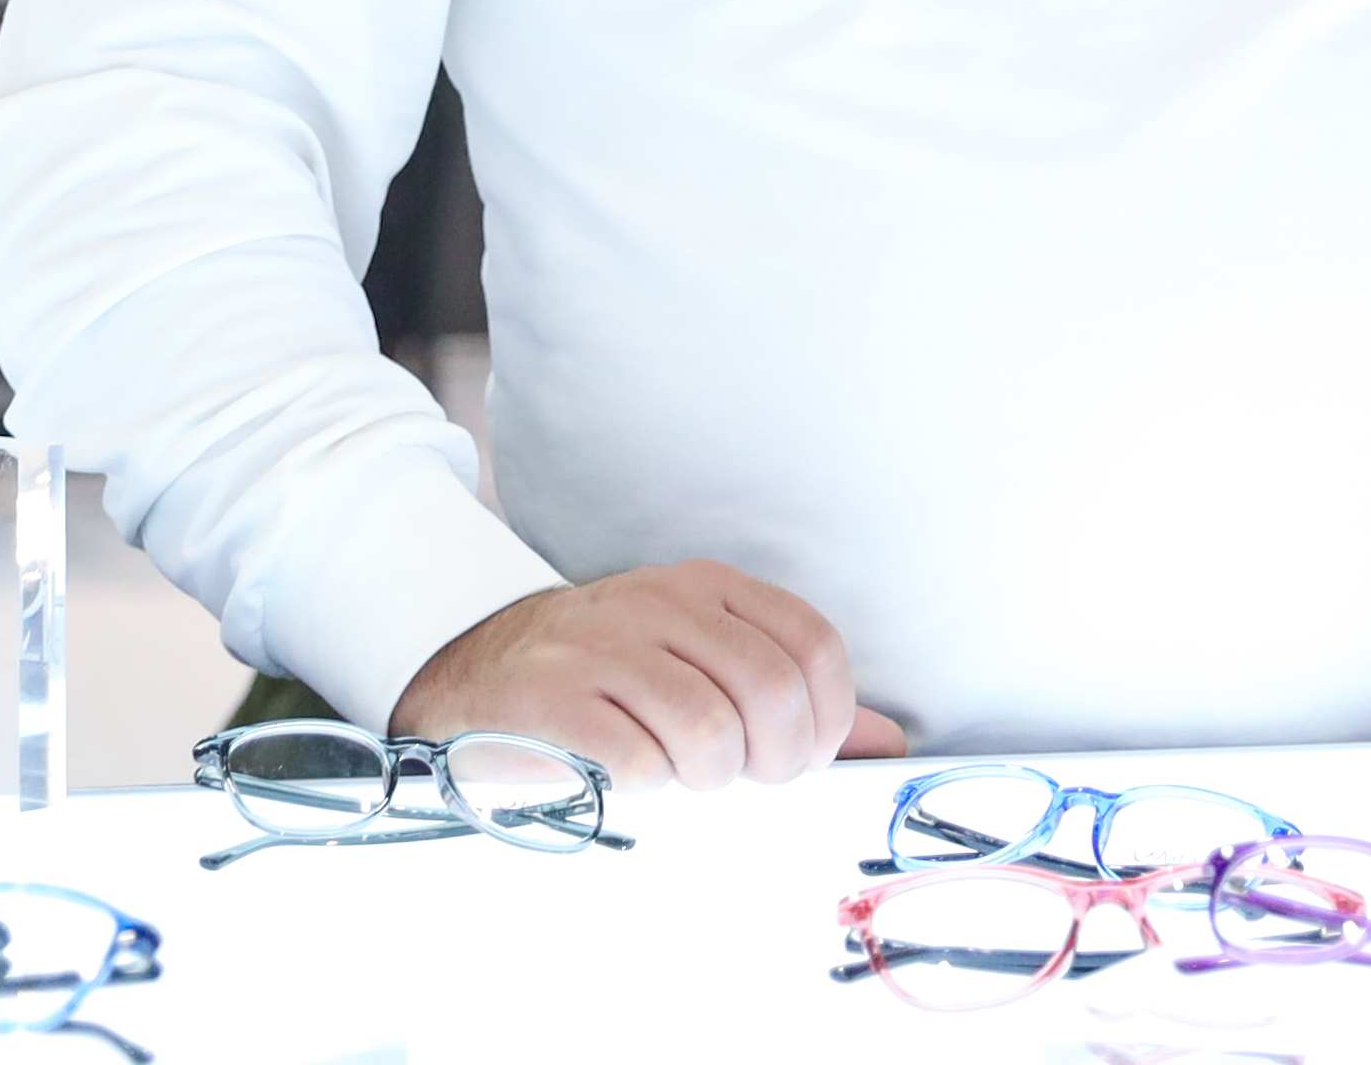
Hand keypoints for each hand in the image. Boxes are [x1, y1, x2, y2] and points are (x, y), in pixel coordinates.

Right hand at [391, 560, 904, 787]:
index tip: (799, 758)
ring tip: (679, 771)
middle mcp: (662, 602)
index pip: (813, 647)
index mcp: (711, 588)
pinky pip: (636, 759)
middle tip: (743, 778)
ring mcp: (604, 645)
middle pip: (769, 693)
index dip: (826, 721)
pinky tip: (628, 771)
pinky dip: (645, 782)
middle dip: (774, 761)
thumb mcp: (704, 658)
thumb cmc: (614, 673)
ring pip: (708, 731)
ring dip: (706, 775)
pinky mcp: (555, 696)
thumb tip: (888, 745)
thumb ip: (793, 697)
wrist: (482, 666)